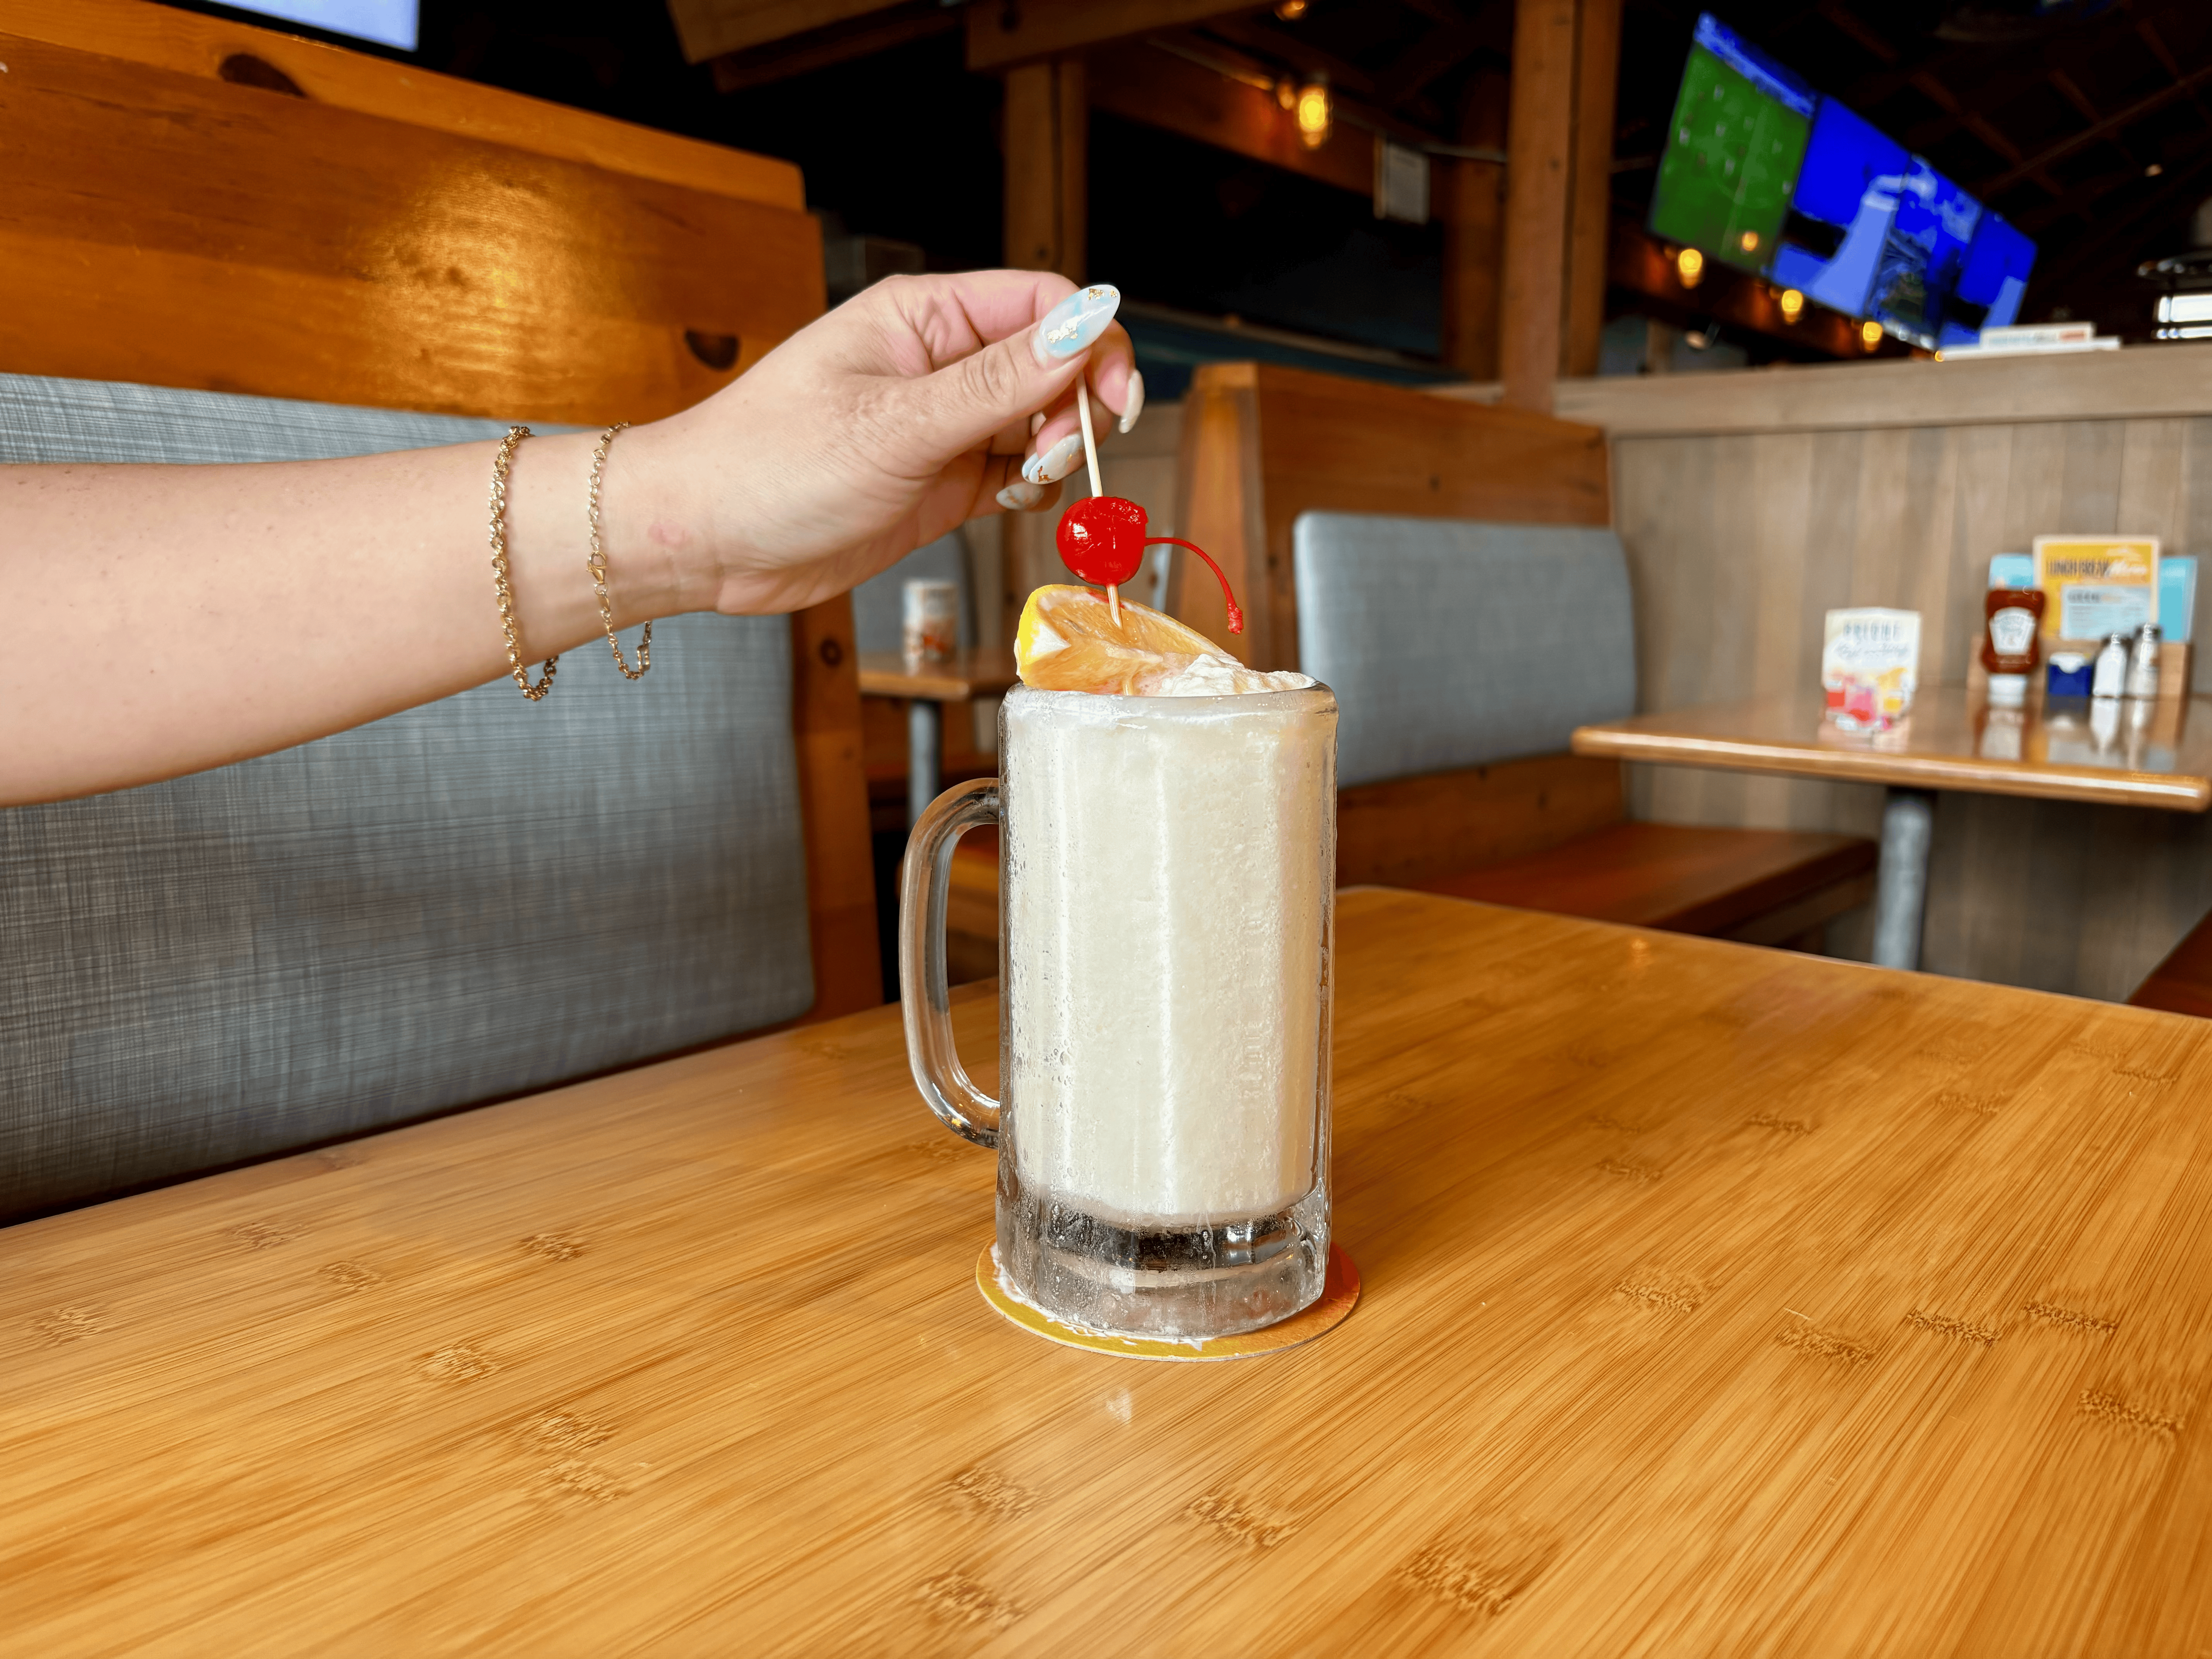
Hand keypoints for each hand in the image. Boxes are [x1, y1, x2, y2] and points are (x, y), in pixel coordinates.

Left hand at [627, 270, 1137, 616]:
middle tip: (1049, 457)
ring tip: (1019, 484)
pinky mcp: (941, 482)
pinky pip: (1017, 474)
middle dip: (1073, 410)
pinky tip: (1010, 503)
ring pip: (1042, 424)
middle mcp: (940, 363)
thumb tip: (1086, 327)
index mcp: (924, 317)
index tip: (1109, 402)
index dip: (1091, 344)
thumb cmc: (767, 465)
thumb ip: (999, 383)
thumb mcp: (895, 424)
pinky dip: (1031, 490)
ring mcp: (943, 425)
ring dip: (1054, 455)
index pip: (1044, 304)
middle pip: (1055, 365)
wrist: (704, 541)